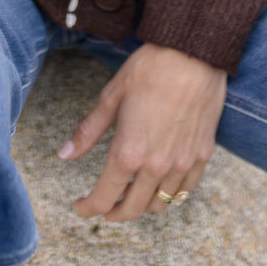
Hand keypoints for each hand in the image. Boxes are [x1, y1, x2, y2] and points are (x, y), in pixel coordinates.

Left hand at [58, 42, 225, 221]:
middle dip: (114, 213)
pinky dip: (170, 194)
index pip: (104, 198)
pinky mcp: (202, 156)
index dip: (88, 208)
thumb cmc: (150, 68)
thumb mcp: (112, 95)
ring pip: (160, 204)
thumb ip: (89, 131)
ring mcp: (182, 163)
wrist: (194, 52)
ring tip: (131, 193)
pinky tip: (161, 181)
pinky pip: (186, 190)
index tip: (81, 206)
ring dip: (142, 205)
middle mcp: (156, 166)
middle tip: (104, 205)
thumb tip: (64, 154)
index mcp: (128, 152)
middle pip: (132, 209)